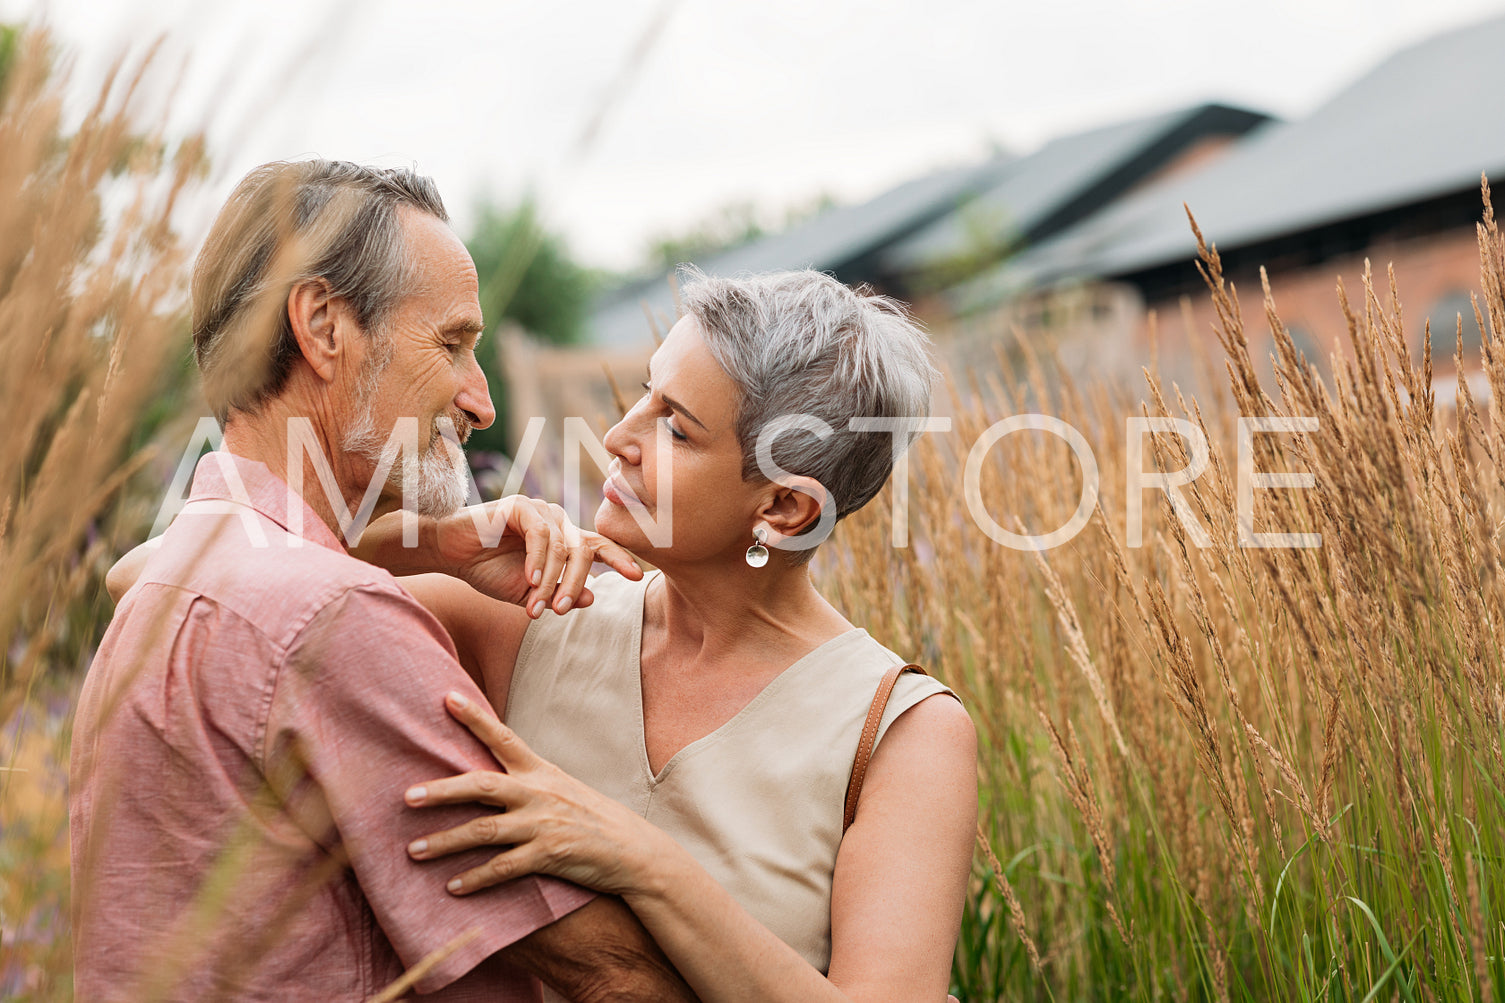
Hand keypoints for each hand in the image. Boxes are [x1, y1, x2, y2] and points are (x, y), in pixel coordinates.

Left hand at [404, 691, 659, 894]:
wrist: (631, 849)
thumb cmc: (591, 817)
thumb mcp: (561, 787)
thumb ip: (526, 780)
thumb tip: (484, 776)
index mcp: (540, 772)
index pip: (504, 737)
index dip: (475, 718)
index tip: (447, 698)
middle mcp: (538, 793)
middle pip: (481, 785)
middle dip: (442, 790)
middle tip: (407, 797)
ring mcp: (542, 824)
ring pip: (484, 831)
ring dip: (445, 841)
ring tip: (413, 850)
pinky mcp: (549, 855)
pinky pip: (503, 868)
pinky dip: (475, 879)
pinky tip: (452, 887)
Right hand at [434, 496, 642, 617]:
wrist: (450, 553)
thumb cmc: (488, 570)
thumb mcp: (529, 591)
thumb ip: (558, 595)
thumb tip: (592, 599)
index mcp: (563, 539)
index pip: (598, 547)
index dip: (619, 559)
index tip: (637, 576)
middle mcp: (557, 521)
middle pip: (583, 550)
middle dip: (574, 584)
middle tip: (561, 609)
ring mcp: (540, 510)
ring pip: (562, 546)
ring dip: (551, 578)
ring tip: (537, 602)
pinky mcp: (520, 505)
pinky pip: (540, 534)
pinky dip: (537, 559)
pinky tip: (528, 578)